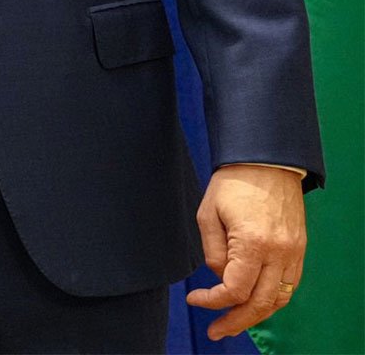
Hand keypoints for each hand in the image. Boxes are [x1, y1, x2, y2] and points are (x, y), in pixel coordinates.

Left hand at [184, 164, 305, 339]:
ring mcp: (293, 253)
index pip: (234, 289)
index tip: (195, 299)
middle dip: (235, 321)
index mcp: (252, 243)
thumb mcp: (208, 214)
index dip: (212, 300)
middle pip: (259, 304)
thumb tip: (220, 277)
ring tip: (233, 322)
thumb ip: (213, 251)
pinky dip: (271, 298)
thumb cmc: (232, 183)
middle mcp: (278, 253)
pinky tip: (254, 302)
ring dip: (256, 315)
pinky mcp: (299, 249)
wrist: (267, 162)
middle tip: (216, 331)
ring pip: (278, 299)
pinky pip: (288, 285)